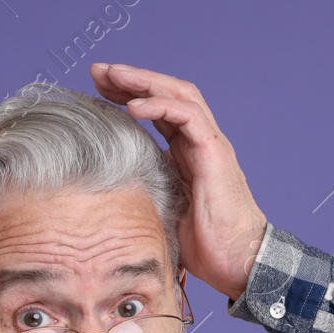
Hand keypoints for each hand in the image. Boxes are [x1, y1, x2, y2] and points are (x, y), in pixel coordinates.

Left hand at [90, 62, 266, 300]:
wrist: (238, 262)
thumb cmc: (203, 245)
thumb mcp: (161, 210)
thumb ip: (142, 189)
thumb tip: (103, 192)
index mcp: (185, 153)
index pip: (157, 111)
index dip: (127, 95)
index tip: (95, 88)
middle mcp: (199, 142)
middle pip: (166, 94)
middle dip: (131, 79)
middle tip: (97, 70)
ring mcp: (210, 144)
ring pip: (179, 95)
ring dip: (143, 82)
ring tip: (112, 75)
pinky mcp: (215, 154)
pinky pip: (189, 117)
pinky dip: (162, 105)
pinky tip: (134, 105)